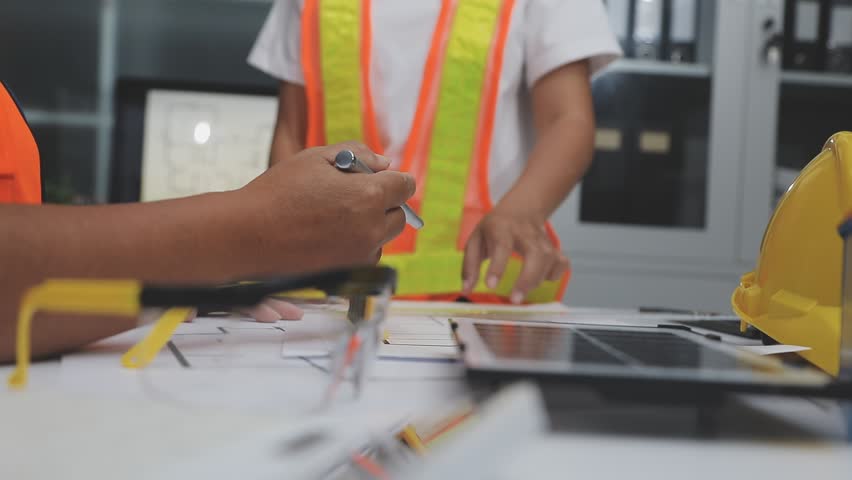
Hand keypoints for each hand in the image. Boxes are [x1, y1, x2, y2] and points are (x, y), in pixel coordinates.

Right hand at [235, 141, 415, 274]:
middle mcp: (371, 228)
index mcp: (368, 196)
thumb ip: (358, 154)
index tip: (380, 179)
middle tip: (354, 196)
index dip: (393, 179)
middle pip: (399, 216)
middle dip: (385, 204)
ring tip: (336, 216)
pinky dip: (357, 245)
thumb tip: (384, 164)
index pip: (405, 186)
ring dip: (371, 226)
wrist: (247, 234)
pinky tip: (329, 235)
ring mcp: (360, 254)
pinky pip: (365, 256)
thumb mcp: (317, 157)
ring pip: (383, 238)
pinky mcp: (347, 271)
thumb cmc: (278, 193)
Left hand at [462, 209, 569, 303]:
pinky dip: (555, 274)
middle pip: (535, 254)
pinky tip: (542, 279)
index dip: (497, 267)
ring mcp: (542, 241)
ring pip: (549, 260)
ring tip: (522, 293)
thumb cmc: (496, 228)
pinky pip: (561, 263)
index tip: (491, 285)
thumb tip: (466, 288)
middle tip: (515, 298)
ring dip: (537, 280)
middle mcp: (525, 234)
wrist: (520, 210)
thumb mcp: (475, 240)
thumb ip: (470, 265)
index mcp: (502, 229)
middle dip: (527, 279)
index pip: (502, 246)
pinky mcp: (553, 249)